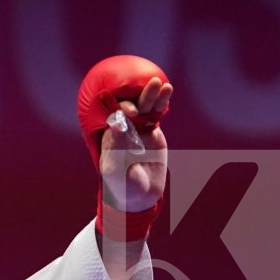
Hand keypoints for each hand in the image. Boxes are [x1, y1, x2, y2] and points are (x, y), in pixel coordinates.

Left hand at [98, 75, 171, 212]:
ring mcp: (138, 129)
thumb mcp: (116, 173)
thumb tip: (116, 127)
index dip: (122, 110)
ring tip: (160, 84)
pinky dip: (162, 103)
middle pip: (131, 108)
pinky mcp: (151, 132)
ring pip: (145, 108)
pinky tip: (167, 90)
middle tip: (150, 85)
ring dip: (152, 95)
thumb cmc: (122, 187)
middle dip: (140, 97)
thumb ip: (116, 152)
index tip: (133, 113)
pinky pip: (156, 115)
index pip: (115, 117)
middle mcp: (124, 129)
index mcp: (111, 137)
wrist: (139, 196)